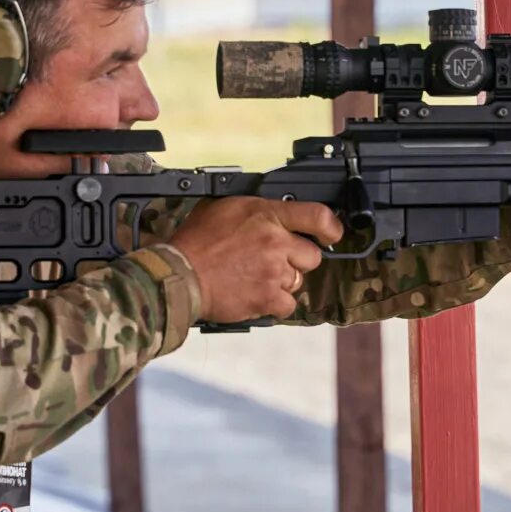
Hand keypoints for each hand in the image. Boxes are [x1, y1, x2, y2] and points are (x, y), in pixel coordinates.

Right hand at [164, 197, 342, 323]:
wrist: (179, 275)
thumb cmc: (194, 241)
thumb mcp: (222, 207)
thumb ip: (252, 208)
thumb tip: (267, 209)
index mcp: (265, 214)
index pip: (317, 215)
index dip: (331, 227)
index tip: (331, 234)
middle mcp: (275, 241)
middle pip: (312, 256)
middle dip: (297, 260)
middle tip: (275, 262)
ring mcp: (274, 271)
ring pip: (298, 281)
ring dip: (282, 282)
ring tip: (255, 278)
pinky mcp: (268, 298)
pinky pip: (287, 304)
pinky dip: (274, 304)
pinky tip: (255, 295)